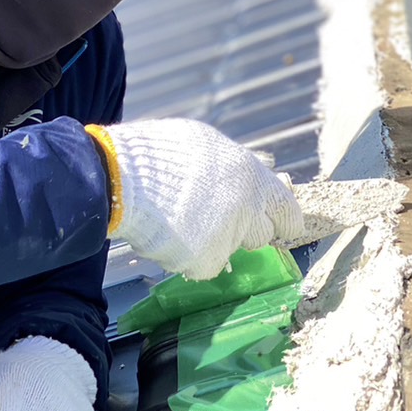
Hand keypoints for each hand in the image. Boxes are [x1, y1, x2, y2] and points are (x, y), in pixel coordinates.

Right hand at [87, 118, 304, 279]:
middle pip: (261, 234)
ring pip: (231, 248)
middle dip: (245, 229)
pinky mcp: (206, 260)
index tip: (285, 226)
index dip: (286, 220)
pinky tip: (172, 235)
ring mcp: (228, 238)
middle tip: (216, 218)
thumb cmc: (162, 154)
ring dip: (216, 240)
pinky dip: (192, 256)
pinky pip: (206, 265)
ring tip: (185, 220)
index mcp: (252, 177)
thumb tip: (258, 180)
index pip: (286, 209)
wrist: (124, 179)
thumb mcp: (208, 146)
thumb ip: (237, 168)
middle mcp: (247, 209)